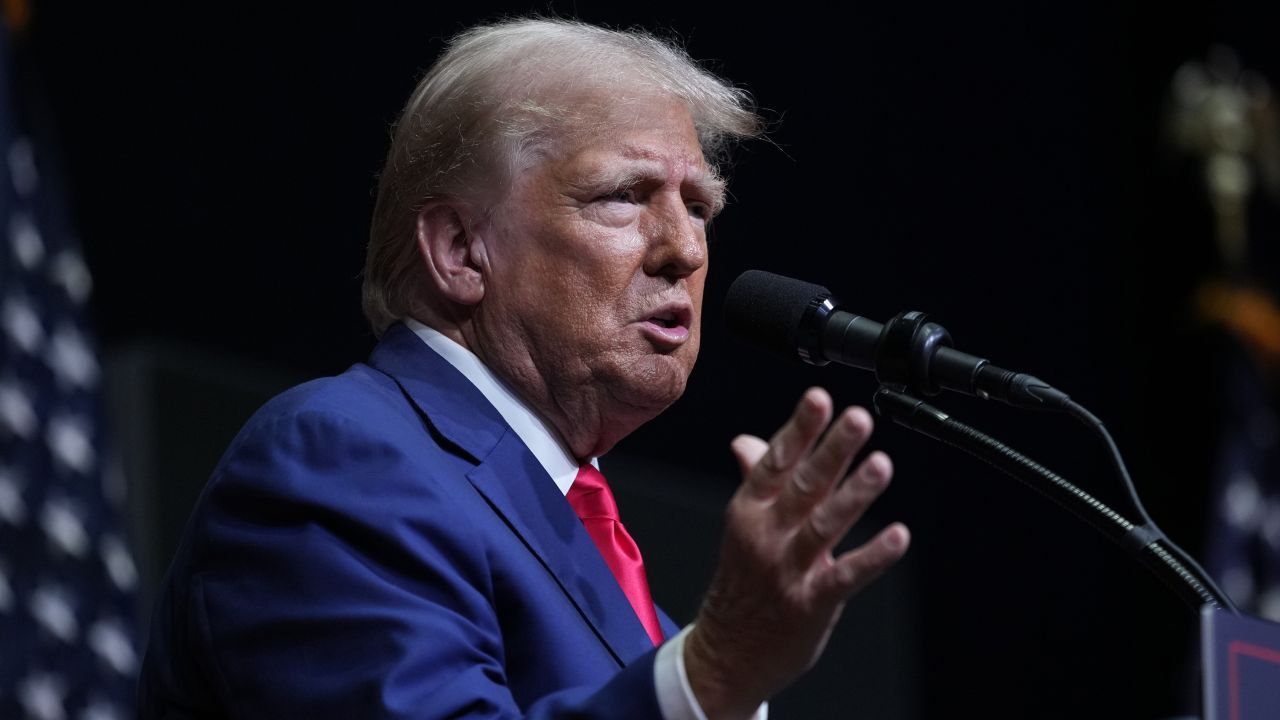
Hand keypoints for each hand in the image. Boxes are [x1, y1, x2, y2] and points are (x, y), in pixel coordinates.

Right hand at [684, 387, 909, 718]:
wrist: (727, 653)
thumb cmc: (743, 584)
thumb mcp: (744, 527)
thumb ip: (757, 480)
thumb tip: (747, 441)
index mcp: (749, 510)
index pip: (775, 461)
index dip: (799, 429)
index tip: (819, 398)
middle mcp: (766, 535)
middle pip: (803, 485)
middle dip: (831, 450)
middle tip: (858, 419)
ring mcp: (788, 570)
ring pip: (824, 525)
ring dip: (854, 494)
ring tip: (881, 465)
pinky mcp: (811, 602)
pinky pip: (845, 576)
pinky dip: (872, 556)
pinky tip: (898, 536)